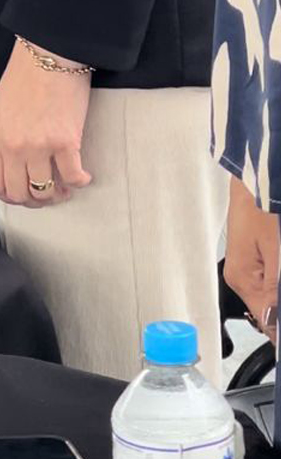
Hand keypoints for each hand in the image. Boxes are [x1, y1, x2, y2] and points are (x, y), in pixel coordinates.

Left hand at [0, 40, 92, 207]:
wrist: (49, 56)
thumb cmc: (26, 77)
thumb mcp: (2, 109)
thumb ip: (4, 137)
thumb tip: (14, 161)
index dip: (8, 196)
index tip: (21, 195)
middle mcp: (13, 146)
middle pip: (19, 193)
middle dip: (34, 200)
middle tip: (47, 194)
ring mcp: (39, 146)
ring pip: (45, 191)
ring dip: (57, 195)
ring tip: (65, 187)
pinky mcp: (65, 142)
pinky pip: (73, 178)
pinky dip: (80, 182)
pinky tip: (83, 175)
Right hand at [228, 174, 277, 334]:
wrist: (254, 185)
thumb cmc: (261, 208)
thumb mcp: (276, 249)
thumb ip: (275, 288)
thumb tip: (273, 320)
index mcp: (242, 278)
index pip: (266, 321)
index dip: (279, 331)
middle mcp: (239, 278)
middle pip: (267, 311)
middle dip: (279, 312)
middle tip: (280, 295)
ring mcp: (244, 270)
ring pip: (269, 300)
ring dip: (278, 300)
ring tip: (276, 268)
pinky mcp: (251, 262)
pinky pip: (267, 285)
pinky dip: (276, 288)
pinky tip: (278, 281)